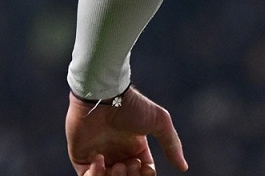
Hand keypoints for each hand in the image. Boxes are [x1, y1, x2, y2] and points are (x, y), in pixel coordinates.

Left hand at [66, 87, 187, 174]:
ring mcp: (99, 156)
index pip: (143, 172)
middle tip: (128, 163)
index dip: (145, 174)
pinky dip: (94, 175)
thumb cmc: (133, 106)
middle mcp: (118, 153)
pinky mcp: (81, 158)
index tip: (143, 164)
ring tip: (115, 165)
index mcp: (136, 147)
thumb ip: (172, 145)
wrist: (103, 96)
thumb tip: (184, 167)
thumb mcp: (160, 122)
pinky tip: (99, 158)